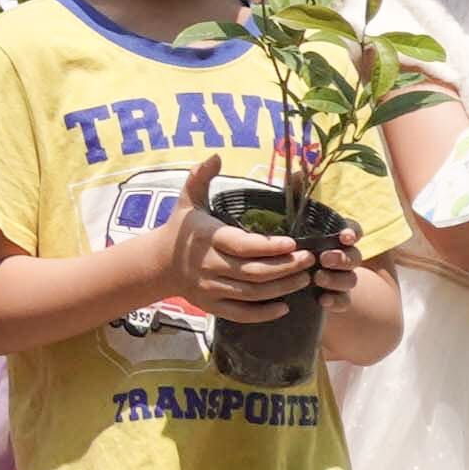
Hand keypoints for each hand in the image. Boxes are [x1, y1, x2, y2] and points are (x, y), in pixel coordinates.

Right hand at [154, 154, 313, 314]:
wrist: (158, 264)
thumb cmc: (181, 229)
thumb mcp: (187, 201)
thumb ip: (200, 178)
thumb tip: (216, 156)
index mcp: (209, 239)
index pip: (243, 245)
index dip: (269, 247)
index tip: (294, 243)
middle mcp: (210, 266)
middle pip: (254, 272)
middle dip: (286, 268)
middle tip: (310, 260)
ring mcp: (211, 288)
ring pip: (252, 293)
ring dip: (282, 288)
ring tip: (305, 279)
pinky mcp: (212, 305)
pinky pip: (241, 314)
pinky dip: (263, 314)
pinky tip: (284, 308)